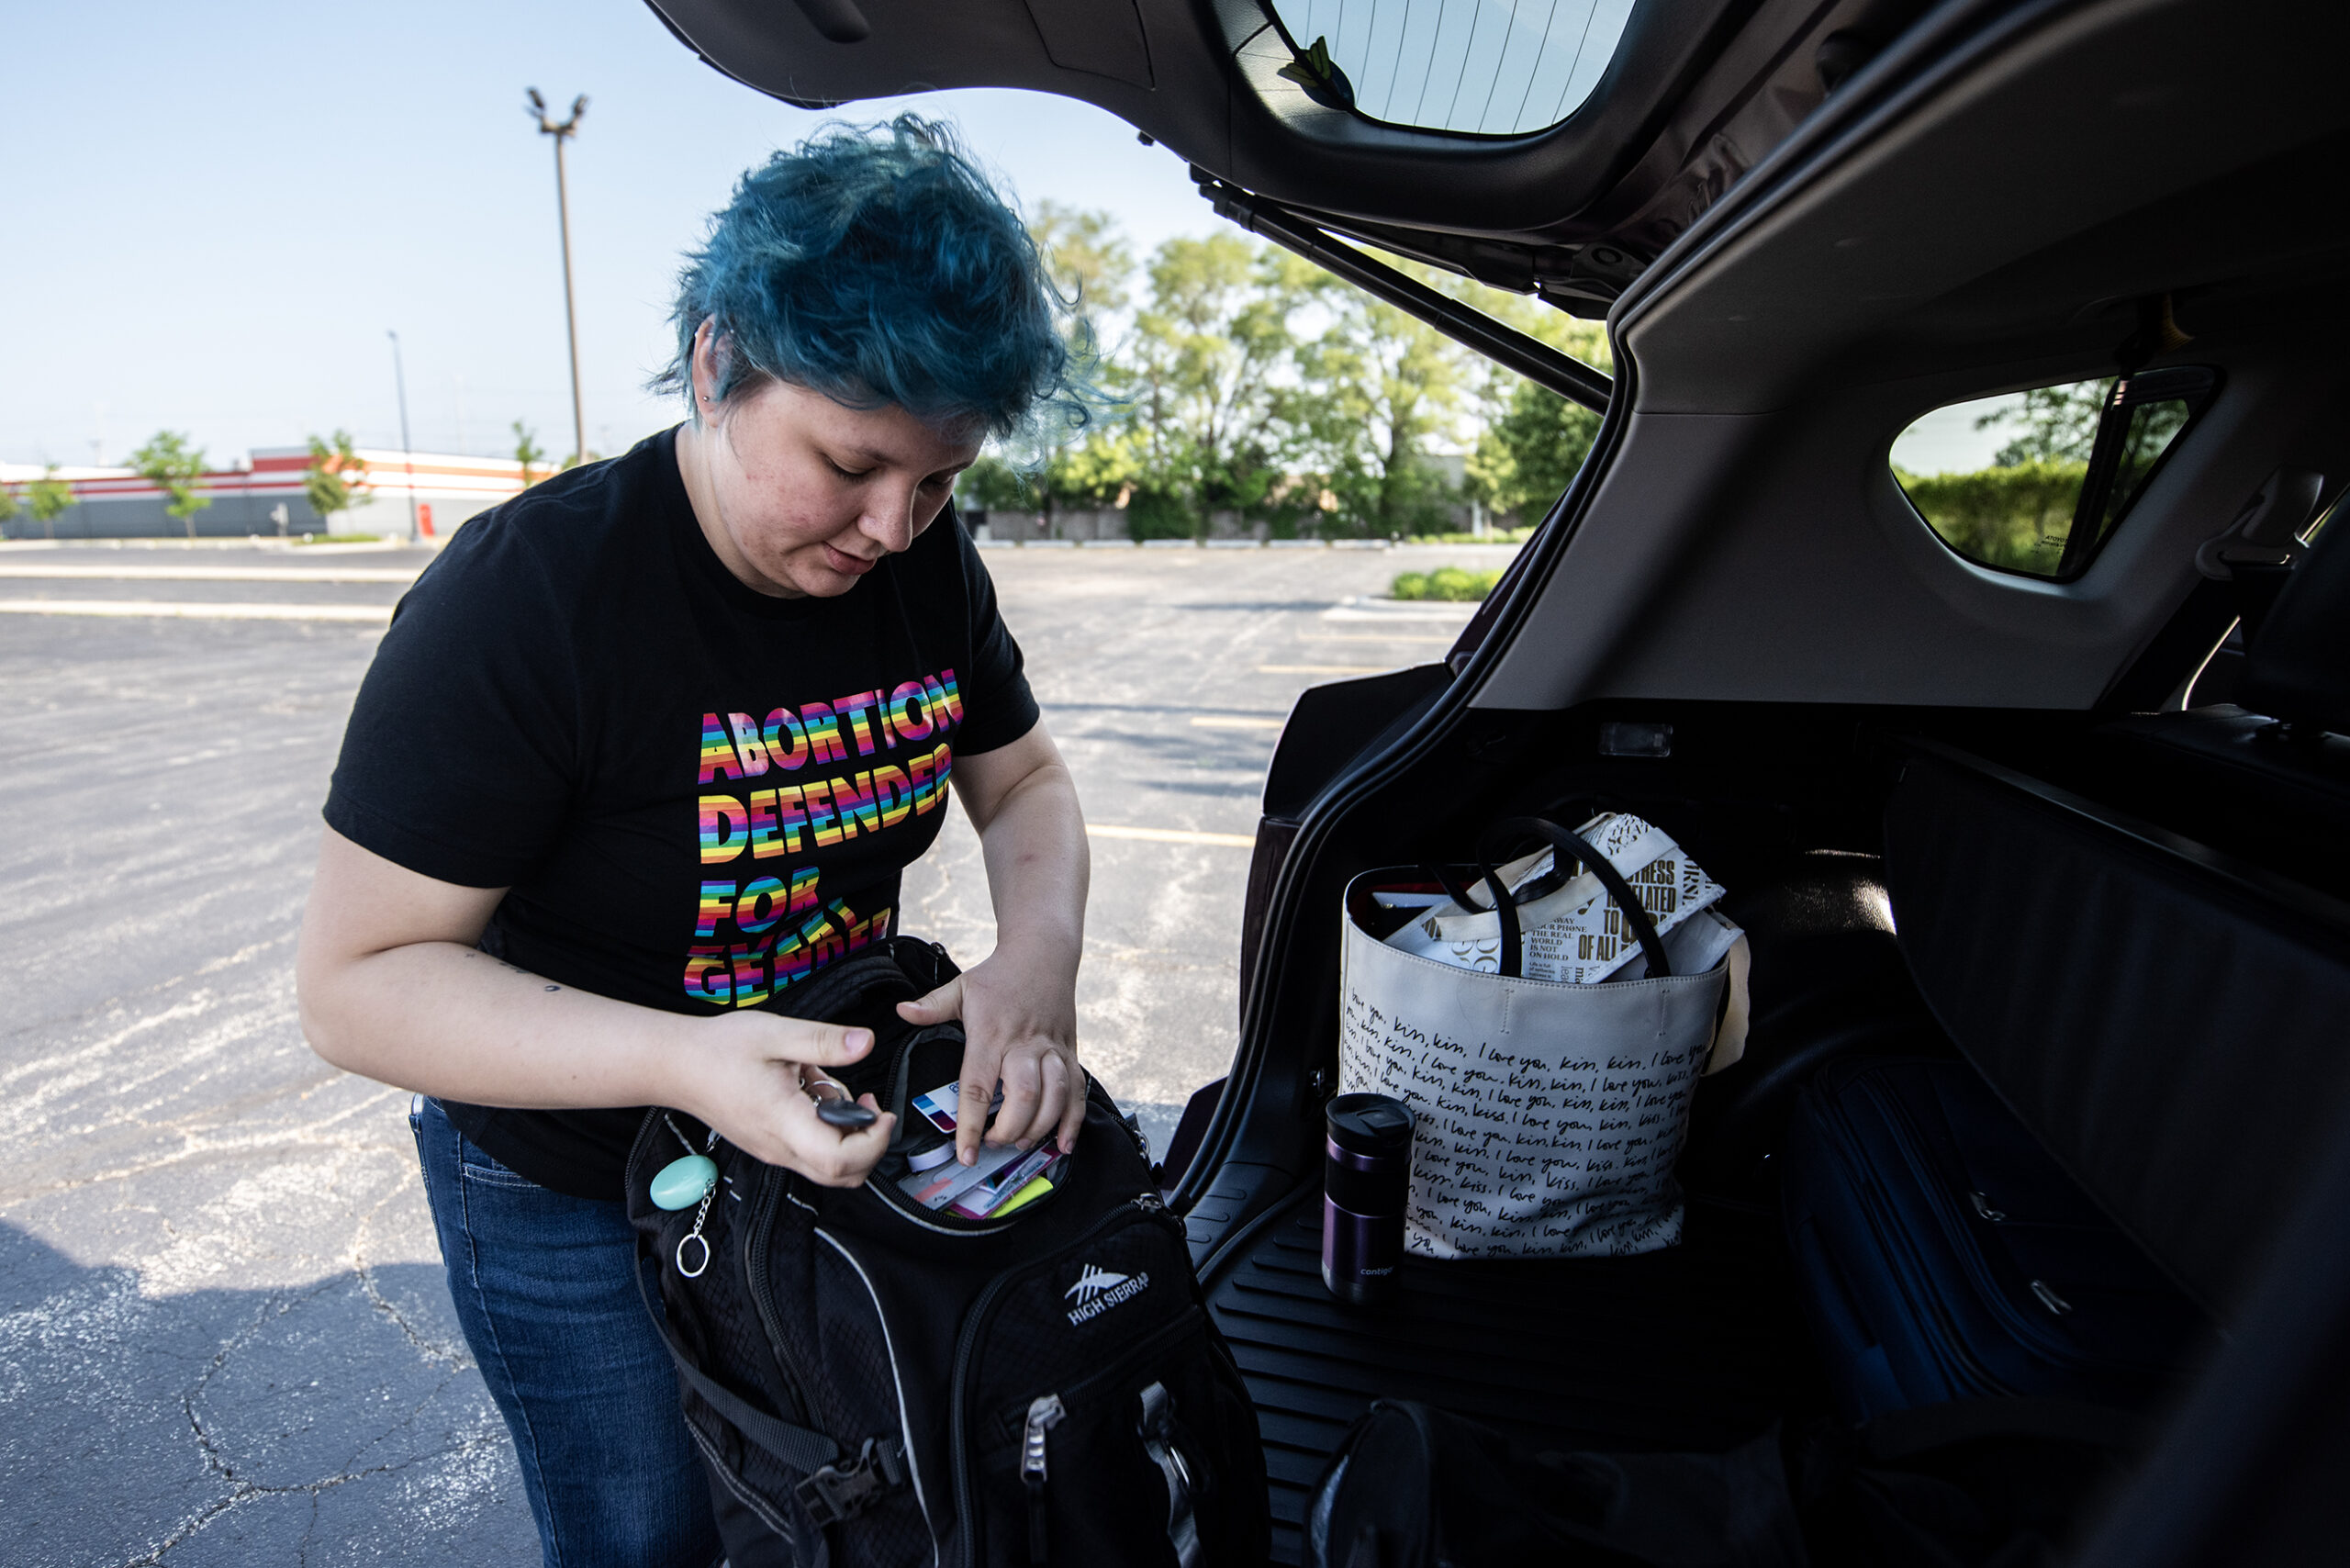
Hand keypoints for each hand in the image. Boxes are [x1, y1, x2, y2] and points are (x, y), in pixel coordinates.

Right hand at [670, 1011, 895, 1185]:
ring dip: (847, 1135)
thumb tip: (865, 1042)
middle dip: (869, 1144)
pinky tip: (813, 1093)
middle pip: (842, 1175)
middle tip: (869, 1105)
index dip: (874, 1142)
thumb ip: (823, 1041)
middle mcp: (779, 1148)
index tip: (882, 1112)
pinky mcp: (769, 1145)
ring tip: (831, 1089)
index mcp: (783, 1122)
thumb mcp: (776, 1034)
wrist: (676, 1065)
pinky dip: (825, 1130)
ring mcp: (773, 1151)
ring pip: (827, 1167)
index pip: (840, 1160)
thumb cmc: (720, 1049)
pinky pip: (810, 1153)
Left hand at [898, 949, 1082, 1165]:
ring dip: (1040, 1127)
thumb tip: (901, 1011)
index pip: (979, 1088)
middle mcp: (1024, 1045)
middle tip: (994, 1143)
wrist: (1043, 953)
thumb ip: (932, 1005)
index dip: (972, 1125)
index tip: (966, 1153)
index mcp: (991, 1035)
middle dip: (1010, 1130)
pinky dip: (1074, 1119)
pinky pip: (1078, 1090)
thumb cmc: (998, 975)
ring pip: (1055, 1096)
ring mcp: (1051, 1050)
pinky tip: (1064, 1142)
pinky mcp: (1070, 1052)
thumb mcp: (961, 987)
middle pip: (1024, 1097)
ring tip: (1021, 1143)